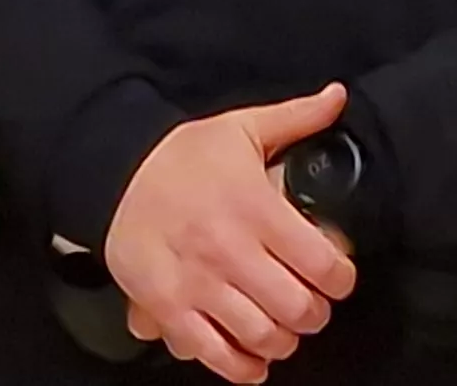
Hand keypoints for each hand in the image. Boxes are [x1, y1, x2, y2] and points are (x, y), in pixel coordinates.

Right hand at [104, 86, 361, 382]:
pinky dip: (242, 367)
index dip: (341, 279)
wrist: (114, 174)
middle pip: (298, 309)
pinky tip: (254, 359)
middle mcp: (230, 250)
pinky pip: (215, 354)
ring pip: (263, 337)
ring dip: (283, 340)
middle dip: (315, 313)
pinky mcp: (169, 308)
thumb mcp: (240, 128)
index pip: (323, 264)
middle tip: (312, 304)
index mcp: (255, 206)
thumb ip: (296, 118)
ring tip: (284, 327)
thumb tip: (338, 97)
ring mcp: (198, 284)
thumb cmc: (182, 156)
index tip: (338, 276)